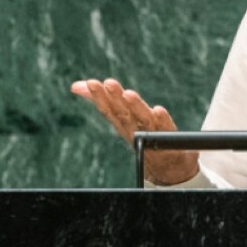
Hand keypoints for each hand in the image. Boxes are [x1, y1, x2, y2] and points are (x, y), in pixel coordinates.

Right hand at [70, 78, 198, 184]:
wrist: (168, 164)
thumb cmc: (142, 136)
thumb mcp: (122, 117)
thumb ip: (104, 100)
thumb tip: (75, 86)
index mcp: (122, 124)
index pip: (109, 109)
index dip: (99, 96)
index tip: (91, 82)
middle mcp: (135, 129)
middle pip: (123, 113)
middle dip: (114, 97)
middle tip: (108, 82)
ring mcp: (153, 134)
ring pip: (143, 119)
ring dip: (135, 106)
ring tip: (128, 93)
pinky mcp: (171, 138)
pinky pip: (166, 128)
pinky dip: (162, 119)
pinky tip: (158, 110)